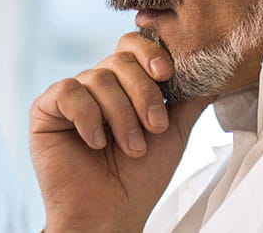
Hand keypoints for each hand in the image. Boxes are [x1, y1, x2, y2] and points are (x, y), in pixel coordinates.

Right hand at [30, 32, 213, 231]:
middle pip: (119, 60)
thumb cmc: (140, 179)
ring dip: (121, 115)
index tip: (167, 75)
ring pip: (98, 78)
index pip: (132, 47)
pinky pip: (68, 92)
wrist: (112, 214)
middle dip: (143, 93)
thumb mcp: (174, 133)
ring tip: (131, 148)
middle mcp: (95, 86)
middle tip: (155, 127)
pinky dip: (88, 117)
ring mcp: (70, 97)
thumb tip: (217, 72)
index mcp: (123, 86)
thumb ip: (190, 100)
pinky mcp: (45, 111)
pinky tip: (95, 142)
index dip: (150, 53)